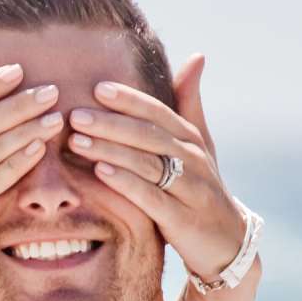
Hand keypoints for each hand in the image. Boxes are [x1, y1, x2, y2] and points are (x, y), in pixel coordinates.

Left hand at [65, 55, 249, 285]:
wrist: (225, 243)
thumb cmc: (202, 190)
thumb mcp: (200, 147)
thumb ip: (190, 105)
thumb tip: (196, 57)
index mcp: (192, 139)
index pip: (158, 112)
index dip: (128, 100)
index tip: (97, 88)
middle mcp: (193, 159)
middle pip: (148, 135)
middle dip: (110, 123)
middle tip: (75, 115)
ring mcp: (190, 189)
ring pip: (146, 163)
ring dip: (110, 150)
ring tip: (77, 140)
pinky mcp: (182, 219)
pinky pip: (150, 197)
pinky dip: (125, 183)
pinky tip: (100, 172)